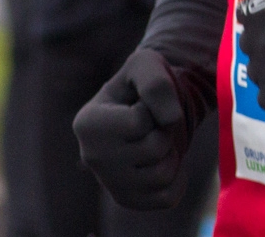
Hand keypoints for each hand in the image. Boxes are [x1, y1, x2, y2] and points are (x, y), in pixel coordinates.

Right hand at [74, 49, 195, 210]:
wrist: (145, 109)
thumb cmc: (141, 85)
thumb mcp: (147, 65)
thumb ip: (156, 84)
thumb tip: (170, 119)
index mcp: (87, 124)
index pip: (140, 122)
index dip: (153, 108)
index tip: (141, 104)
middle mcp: (91, 157)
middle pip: (153, 149)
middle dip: (165, 131)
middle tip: (154, 124)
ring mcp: (109, 183)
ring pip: (162, 176)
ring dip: (171, 153)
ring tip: (157, 140)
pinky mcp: (128, 200)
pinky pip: (168, 198)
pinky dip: (177, 178)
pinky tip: (163, 161)